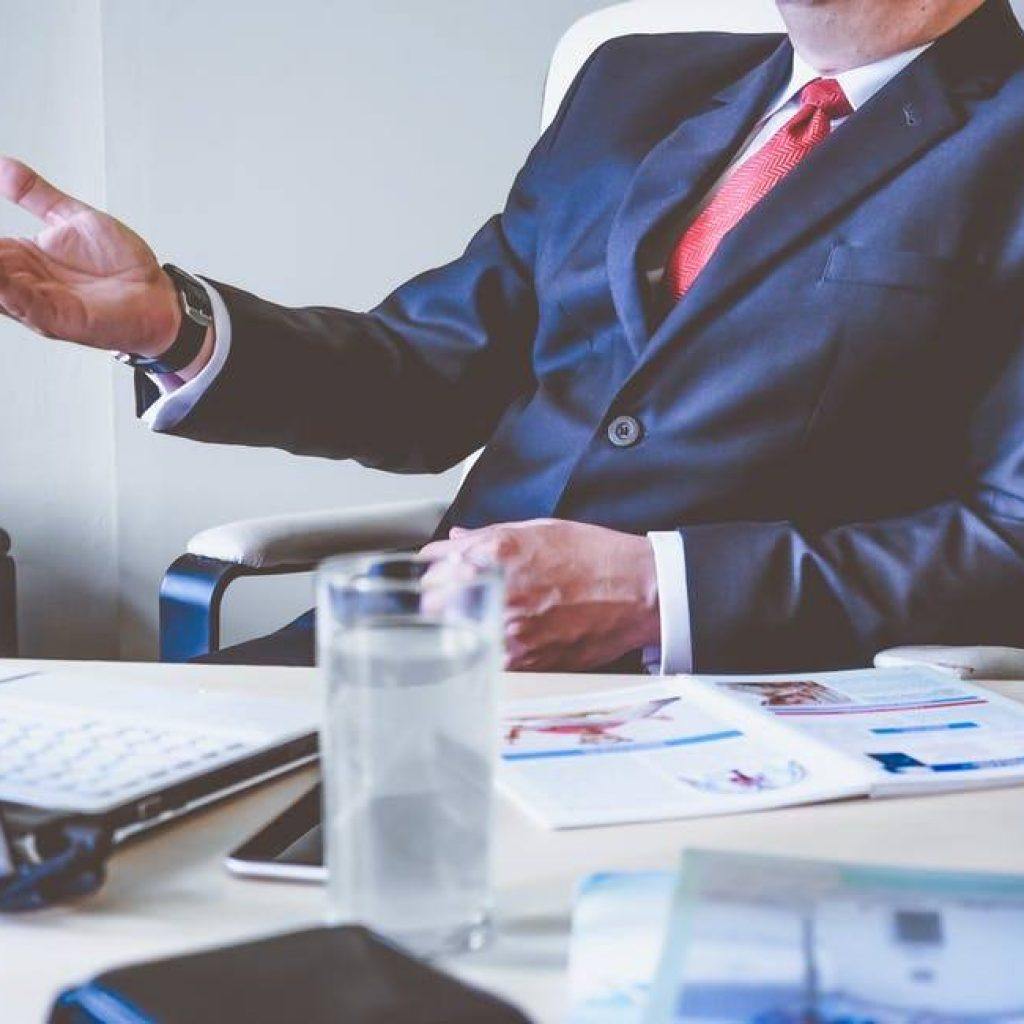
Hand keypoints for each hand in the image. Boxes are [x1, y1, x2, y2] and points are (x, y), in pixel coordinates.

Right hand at [0, 157, 179, 355]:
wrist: (159, 296)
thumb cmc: (122, 266)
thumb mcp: (73, 218)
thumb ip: (36, 195)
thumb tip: (3, 165)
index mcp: (21, 258)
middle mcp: (22, 283)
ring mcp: (38, 303)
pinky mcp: (60, 320)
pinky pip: (24, 305)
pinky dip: (5, 290)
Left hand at [421, 519, 660, 670]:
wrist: (639, 591)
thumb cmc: (596, 557)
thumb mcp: (540, 530)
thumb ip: (489, 536)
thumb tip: (456, 540)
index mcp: (498, 553)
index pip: (434, 567)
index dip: (432, 571)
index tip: (434, 573)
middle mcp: (500, 592)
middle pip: (434, 605)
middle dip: (436, 601)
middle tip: (447, 599)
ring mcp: (511, 630)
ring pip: (455, 637)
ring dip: (457, 629)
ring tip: (476, 619)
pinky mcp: (527, 661)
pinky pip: (486, 659)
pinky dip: (485, 650)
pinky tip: (500, 638)